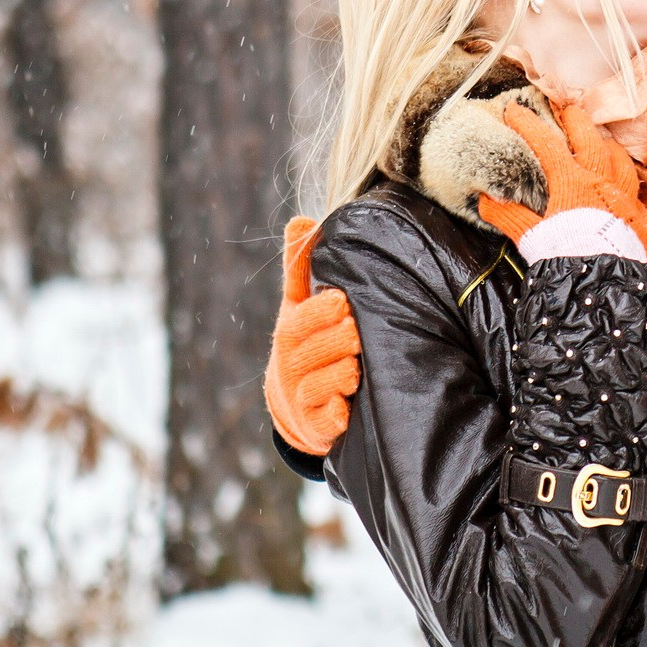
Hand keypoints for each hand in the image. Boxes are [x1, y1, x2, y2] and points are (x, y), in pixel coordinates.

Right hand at [263, 215, 360, 456]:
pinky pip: (322, 422)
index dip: (317, 313)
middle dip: (332, 341)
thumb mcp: (301, 305)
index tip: (341, 301)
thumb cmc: (308, 341)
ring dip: (337, 375)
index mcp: (289, 334)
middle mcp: (290, 366)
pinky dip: (333, 414)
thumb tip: (301, 219)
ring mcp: (300, 398)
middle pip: (305, 354)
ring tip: (356, 366)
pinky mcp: (314, 426)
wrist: (297, 403)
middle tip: (355, 330)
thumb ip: (301, 267)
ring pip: (315, 387)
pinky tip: (345, 407)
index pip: (297, 322)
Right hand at [478, 101, 646, 259]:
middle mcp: (601, 182)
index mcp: (572, 183)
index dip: (528, 124)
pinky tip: (621, 180)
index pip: (546, 144)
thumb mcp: (531, 237)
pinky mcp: (639, 216)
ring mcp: (624, 197)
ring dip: (606, 145)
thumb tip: (486, 200)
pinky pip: (634, 187)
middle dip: (575, 120)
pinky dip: (625, 177)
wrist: (603, 284)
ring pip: (619, 158)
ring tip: (599, 140)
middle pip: (590, 139)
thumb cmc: (566, 256)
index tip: (514, 109)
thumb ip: (508, 216)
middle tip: (566, 110)